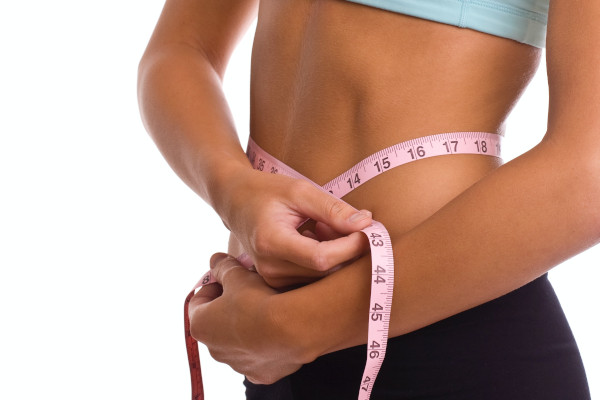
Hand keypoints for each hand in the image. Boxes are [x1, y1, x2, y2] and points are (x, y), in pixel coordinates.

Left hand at [189, 253, 305, 383]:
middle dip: (231, 306)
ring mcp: (239, 365)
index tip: (228, 277)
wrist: (292, 327)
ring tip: (268, 308)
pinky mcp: (262, 374)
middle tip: (250, 290)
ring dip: (248, 326)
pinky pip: (261, 356)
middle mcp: (214, 350)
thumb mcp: (237, 275)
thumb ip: (223, 267)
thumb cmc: (257, 300)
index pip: (198, 301)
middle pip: (219, 323)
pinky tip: (279, 329)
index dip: (214, 285)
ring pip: (240, 341)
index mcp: (201, 325)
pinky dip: (266, 344)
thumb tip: (215, 260)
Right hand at [218, 168, 371, 287]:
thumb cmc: (266, 191)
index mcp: (271, 242)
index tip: (368, 230)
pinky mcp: (277, 282)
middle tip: (349, 221)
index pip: (321, 257)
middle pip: (325, 270)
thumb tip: (366, 224)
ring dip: (336, 252)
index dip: (350, 247)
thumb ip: (333, 209)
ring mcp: (271, 279)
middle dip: (347, 248)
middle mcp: (269, 268)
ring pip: (322, 276)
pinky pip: (313, 277)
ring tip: (323, 225)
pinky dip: (324, 258)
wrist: (233, 202)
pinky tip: (315, 236)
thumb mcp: (300, 191)